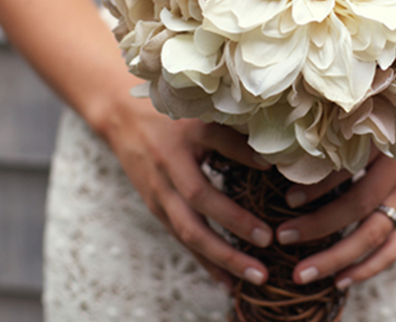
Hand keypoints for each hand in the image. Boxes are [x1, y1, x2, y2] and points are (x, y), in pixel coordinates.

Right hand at [98, 95, 273, 288]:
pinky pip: (183, 240)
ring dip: (223, 256)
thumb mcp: (200, 113)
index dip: (242, 154)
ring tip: (256, 275)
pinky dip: (206, 262)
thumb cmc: (172, 114)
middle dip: (234, 224)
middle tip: (268, 240)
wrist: (123, 118)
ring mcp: (159, 191)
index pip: (216, 141)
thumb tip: (273, 153)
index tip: (272, 169)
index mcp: (184, 134)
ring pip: (189, 230)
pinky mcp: (157, 208)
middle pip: (199, 200)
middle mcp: (169, 166)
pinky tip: (229, 282)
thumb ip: (233, 131)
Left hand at [275, 114, 395, 288]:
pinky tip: (341, 280)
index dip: (318, 184)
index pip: (348, 167)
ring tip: (303, 271)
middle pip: (358, 206)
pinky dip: (368, 267)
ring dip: (337, 257)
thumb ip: (350, 130)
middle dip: (318, 225)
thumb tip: (303, 148)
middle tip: (283, 236)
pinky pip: (395, 248)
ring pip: (373, 235)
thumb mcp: (381, 116)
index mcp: (387, 144)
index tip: (287, 197)